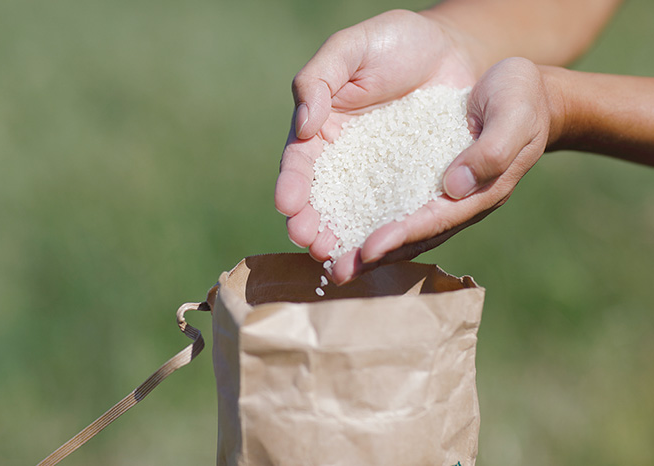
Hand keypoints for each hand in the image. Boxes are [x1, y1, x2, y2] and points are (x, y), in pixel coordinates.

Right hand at [275, 9, 478, 281]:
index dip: (292, 185)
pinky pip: (395, 212)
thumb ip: (317, 79)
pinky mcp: (410, 186)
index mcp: (322, 129)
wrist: (454, 51)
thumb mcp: (350, 48)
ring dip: (343, 239)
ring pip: (355, 213)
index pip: (299, 163)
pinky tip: (375, 253)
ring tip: (334, 259)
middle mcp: (345, 160)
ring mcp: (377, 177)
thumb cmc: (396, 42)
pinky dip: (384, 233)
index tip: (289, 206)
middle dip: (313, 224)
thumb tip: (303, 126)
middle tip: (311, 244)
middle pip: (322, 198)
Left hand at [353, 57, 557, 280]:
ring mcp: (431, 191)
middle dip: (371, 254)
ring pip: (391, 221)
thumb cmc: (520, 98)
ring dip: (357, 239)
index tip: (368, 250)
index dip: (402, 236)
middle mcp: (449, 200)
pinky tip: (331, 216)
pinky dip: (358, 209)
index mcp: (478, 192)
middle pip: (407, 234)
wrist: (512, 86)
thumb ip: (492, 150)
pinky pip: (384, 196)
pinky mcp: (414, 175)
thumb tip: (453, 187)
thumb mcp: (515, 114)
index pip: (435, 220)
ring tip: (322, 255)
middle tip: (335, 271)